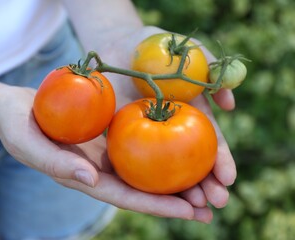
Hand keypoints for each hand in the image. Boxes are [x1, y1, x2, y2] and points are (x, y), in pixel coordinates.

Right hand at [0, 86, 213, 222]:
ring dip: (174, 178)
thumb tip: (91, 181)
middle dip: (174, 201)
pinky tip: (183, 147)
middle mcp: (99, 170)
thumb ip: (55, 164)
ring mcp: (105, 153)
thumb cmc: (15, 124)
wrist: (15, 106)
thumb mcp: (27, 142)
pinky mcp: (108, 135)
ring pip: (145, 170)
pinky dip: (161, 149)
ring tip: (208, 184)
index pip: (123, 197)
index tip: (186, 212)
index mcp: (83, 178)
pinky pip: (138, 143)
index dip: (154, 206)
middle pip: (141, 189)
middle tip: (210, 207)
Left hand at [93, 26, 236, 212]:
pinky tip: (152, 197)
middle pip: (190, 163)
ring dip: (180, 191)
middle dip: (204, 184)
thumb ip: (211, 68)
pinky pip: (131, 161)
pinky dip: (143, 180)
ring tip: (193, 210)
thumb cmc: (153, 45)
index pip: (210, 141)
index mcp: (189, 114)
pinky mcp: (121, 138)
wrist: (115, 47)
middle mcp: (170, 131)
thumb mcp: (186, 50)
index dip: (220, 160)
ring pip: (164, 170)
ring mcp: (145, 137)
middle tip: (214, 203)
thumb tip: (230, 103)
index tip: (228, 178)